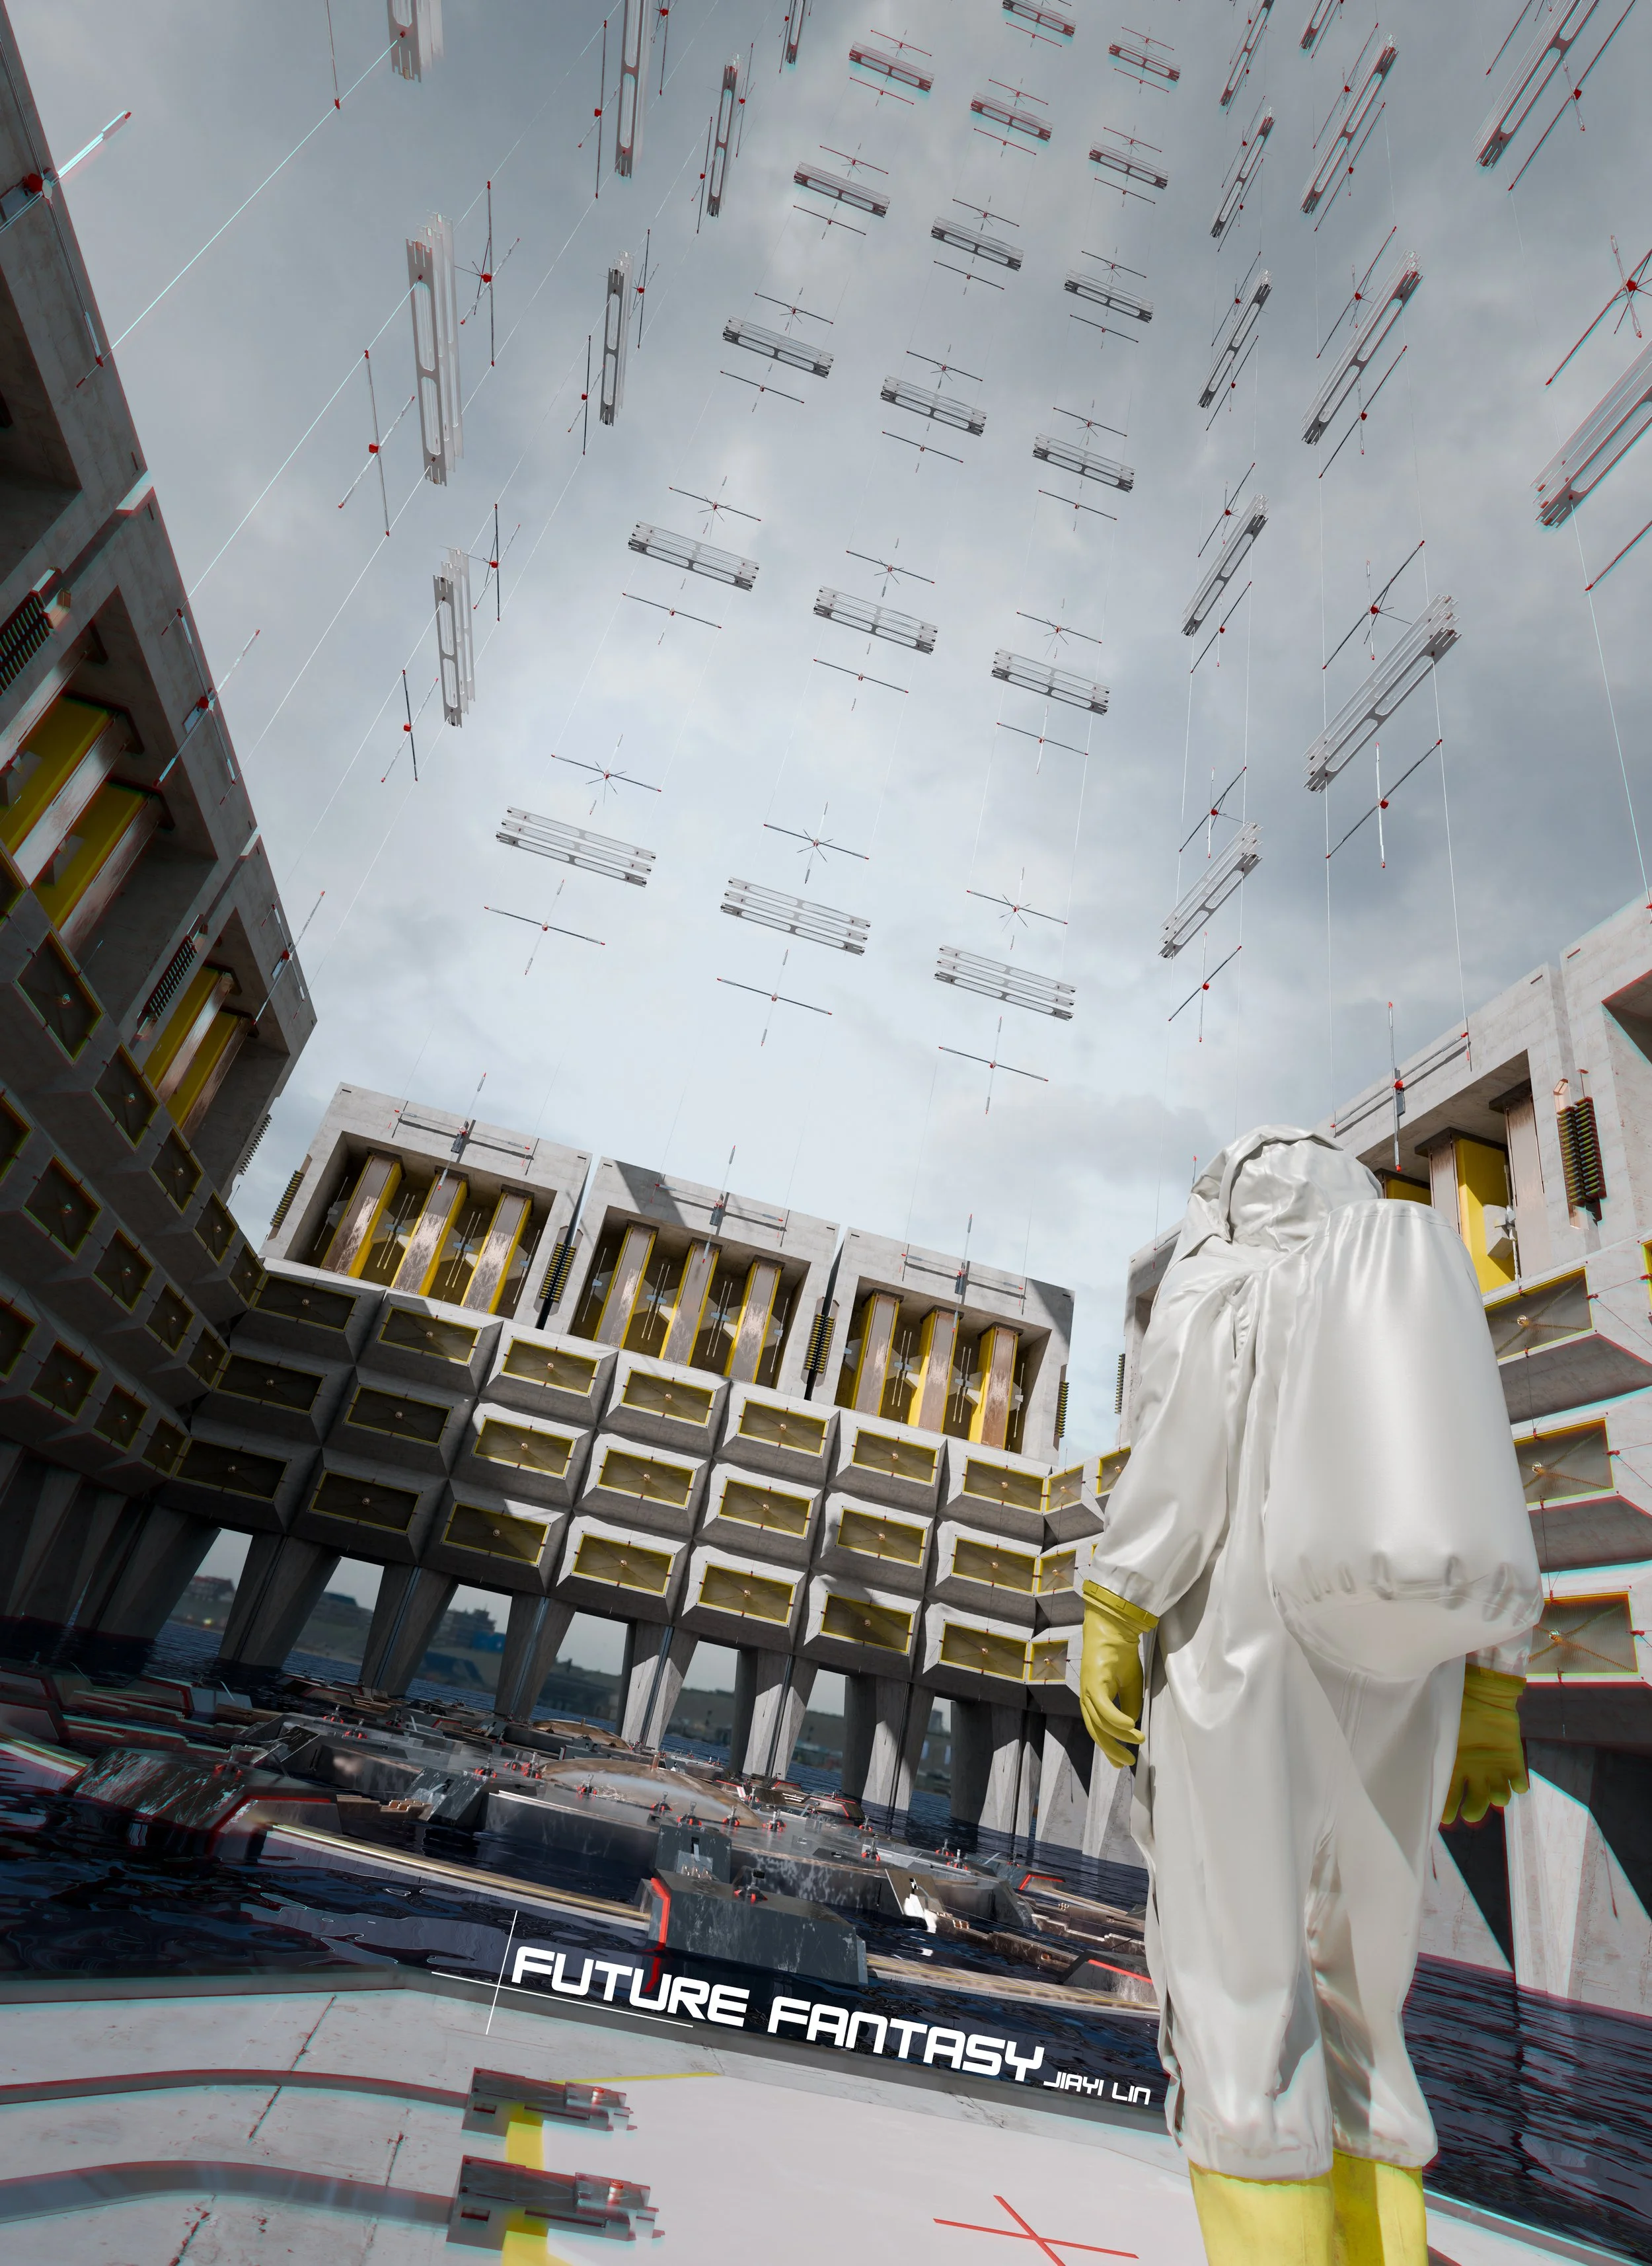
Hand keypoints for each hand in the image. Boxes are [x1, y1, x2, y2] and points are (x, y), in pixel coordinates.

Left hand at [1080, 1584, 1157, 1769]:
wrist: (1114, 1627)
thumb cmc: (1121, 1654)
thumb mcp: (1130, 1685)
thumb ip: (1128, 1706)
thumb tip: (1130, 1726)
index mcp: (1093, 1698)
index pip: (1098, 1729)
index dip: (1108, 1747)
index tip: (1119, 1763)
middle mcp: (1087, 1697)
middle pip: (1096, 1731)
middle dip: (1111, 1750)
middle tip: (1126, 1763)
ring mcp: (1088, 1690)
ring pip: (1100, 1722)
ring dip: (1119, 1735)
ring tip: (1137, 1742)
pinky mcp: (1094, 1682)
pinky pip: (1104, 1708)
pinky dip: (1116, 1720)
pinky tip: (1130, 1728)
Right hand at [1441, 1664, 1528, 1825]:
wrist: (1483, 1691)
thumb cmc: (1457, 1708)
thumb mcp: (1441, 1728)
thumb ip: (1433, 1745)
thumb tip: (1412, 1759)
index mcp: (1455, 1768)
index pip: (1449, 1796)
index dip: (1447, 1809)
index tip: (1446, 1818)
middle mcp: (1475, 1774)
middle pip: (1476, 1803)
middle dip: (1475, 1810)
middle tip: (1471, 1811)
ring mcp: (1495, 1770)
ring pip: (1499, 1796)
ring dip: (1498, 1797)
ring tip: (1497, 1794)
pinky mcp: (1514, 1762)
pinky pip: (1519, 1782)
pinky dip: (1518, 1785)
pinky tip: (1516, 1783)